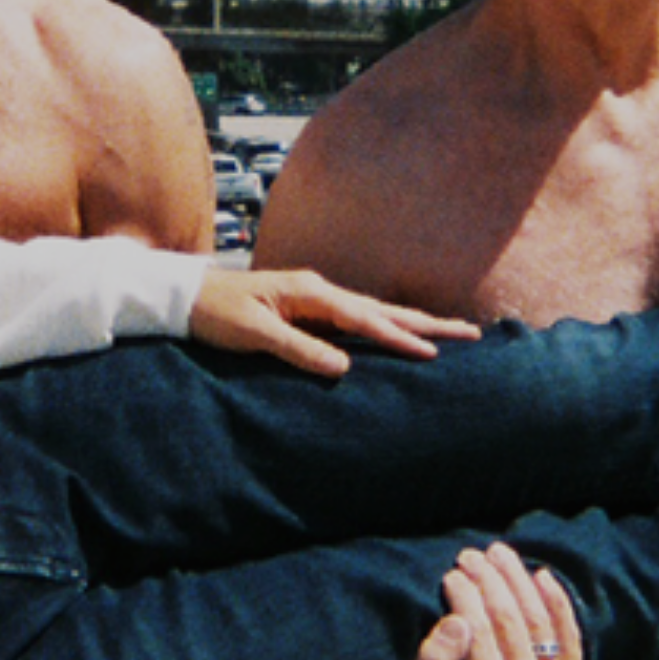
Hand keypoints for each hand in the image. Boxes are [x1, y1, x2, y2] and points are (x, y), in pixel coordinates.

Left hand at [188, 268, 478, 377]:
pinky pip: (357, 322)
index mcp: (310, 293)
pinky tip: (399, 337)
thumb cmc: (215, 313)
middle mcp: (319, 292)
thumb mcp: (253, 332)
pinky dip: (385, 328)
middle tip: (471, 332)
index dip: (398, 337)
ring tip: (451, 333)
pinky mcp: (308, 312)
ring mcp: (316, 300)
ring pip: (374, 314)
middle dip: (427, 323)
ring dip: (412, 324)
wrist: (186, 298)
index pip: (365, 318)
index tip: (432, 352)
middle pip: (382, 310)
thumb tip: (343, 367)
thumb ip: (297, 349)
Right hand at [397, 544, 582, 659]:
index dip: (464, 595)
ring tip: (497, 552)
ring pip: (540, 620)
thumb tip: (456, 621)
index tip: (449, 573)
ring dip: (519, 580)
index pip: (479, 629)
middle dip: (489, 580)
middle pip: (511, 619)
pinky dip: (558, 602)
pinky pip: (569, 637)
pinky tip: (541, 574)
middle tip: (468, 554)